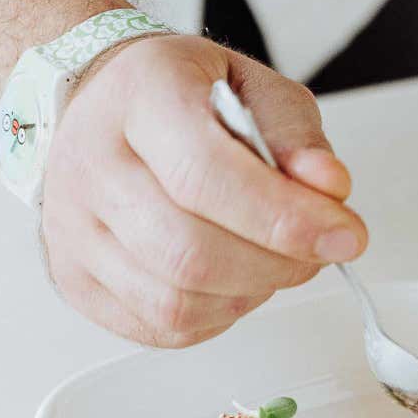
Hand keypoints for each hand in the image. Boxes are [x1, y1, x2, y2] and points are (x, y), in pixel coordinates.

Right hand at [42, 35, 367, 347]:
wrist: (104, 104)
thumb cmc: (183, 96)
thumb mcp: (255, 89)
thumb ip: (297, 138)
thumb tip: (329, 188)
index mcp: (139, 97)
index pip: (205, 174)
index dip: (285, 218)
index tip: (345, 234)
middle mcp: (91, 164)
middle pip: (190, 252)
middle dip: (279, 264)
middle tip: (319, 248)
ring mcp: (72, 229)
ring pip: (175, 301)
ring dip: (252, 292)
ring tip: (273, 258)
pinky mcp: (76, 280)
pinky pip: (161, 327)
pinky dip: (218, 314)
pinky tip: (234, 278)